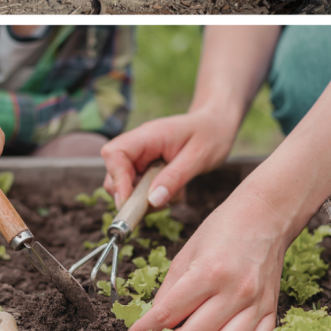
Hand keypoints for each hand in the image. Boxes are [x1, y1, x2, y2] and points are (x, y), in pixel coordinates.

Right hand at [101, 110, 235, 209]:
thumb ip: (174, 178)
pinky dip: (153, 197)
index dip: (117, 179)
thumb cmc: (210, 135)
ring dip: (143, 198)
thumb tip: (152, 201)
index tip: (129, 202)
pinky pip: (139, 187)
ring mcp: (140, 157)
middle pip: (114, 173)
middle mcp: (138, 146)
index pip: (114, 154)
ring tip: (171, 197)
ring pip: (125, 184)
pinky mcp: (146, 167)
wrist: (217, 125)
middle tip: (156, 205)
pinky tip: (174, 191)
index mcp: (147, 136)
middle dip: (130, 194)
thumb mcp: (198, 158)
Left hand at [127, 191, 284, 330]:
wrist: (264, 216)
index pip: (168, 314)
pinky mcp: (272, 309)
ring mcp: (257, 303)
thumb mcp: (185, 253)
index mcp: (207, 272)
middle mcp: (234, 291)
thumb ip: (169, 289)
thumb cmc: (222, 230)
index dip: (146, 330)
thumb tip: (154, 318)